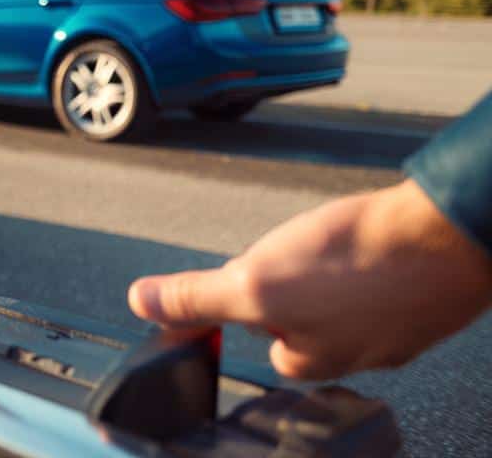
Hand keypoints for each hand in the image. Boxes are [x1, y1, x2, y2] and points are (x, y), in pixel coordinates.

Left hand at [128, 180, 491, 379]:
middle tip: (299, 249)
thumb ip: (198, 298)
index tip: (254, 269)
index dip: (248, 293)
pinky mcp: (423, 295)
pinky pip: (381, 279)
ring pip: (341, 295)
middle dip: (292, 277)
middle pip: (301, 314)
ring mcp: (394, 325)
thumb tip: (141, 304)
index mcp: (313, 360)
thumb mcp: (255, 282)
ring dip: (331, 267)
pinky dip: (370, 258)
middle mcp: (355, 353)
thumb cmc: (362, 262)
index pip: (260, 335)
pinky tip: (370, 241)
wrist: (449, 231)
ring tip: (335, 242)